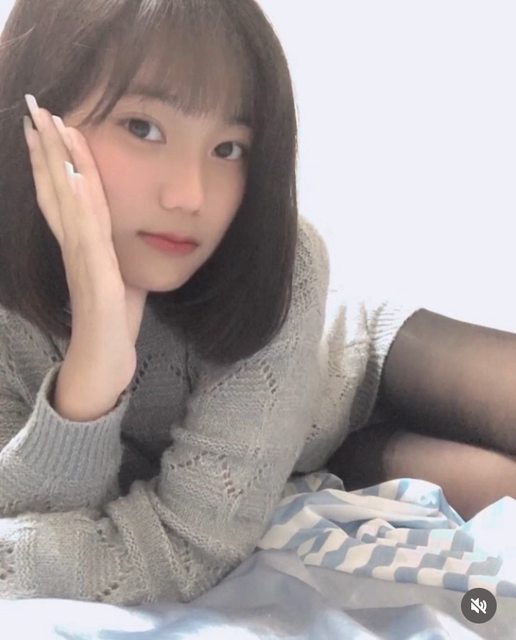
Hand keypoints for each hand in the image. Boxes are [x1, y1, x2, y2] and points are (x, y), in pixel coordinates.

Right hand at [23, 95, 146, 390]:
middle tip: (35, 105)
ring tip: (49, 123)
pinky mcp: (95, 282)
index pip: (62, 196)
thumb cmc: (111, 326)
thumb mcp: (119, 280)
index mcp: (82, 247)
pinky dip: (77, 203)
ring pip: (66, 204)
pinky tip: (71, 174)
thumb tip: (127, 237)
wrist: (103, 369)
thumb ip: (117, 256)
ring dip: (56, 162)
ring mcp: (82, 264)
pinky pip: (86, 235)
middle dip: (46, 148)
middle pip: (55, 191)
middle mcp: (76, 250)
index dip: (52, 160)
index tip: (49, 125)